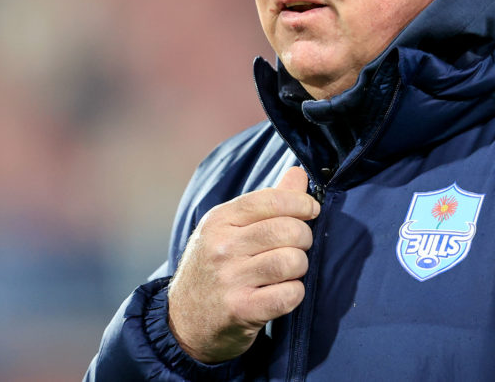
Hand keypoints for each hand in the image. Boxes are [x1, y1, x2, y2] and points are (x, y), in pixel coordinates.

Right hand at [167, 167, 319, 362]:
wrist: (183, 321)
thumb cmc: (214, 268)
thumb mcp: (229, 229)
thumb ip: (267, 201)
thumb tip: (298, 173)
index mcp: (220, 220)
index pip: (272, 200)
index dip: (301, 203)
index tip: (311, 211)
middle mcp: (222, 246)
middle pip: (288, 230)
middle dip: (304, 238)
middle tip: (298, 246)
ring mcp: (230, 279)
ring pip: (292, 261)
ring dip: (300, 267)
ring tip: (288, 271)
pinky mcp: (240, 309)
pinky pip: (289, 295)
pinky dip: (295, 293)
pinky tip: (283, 292)